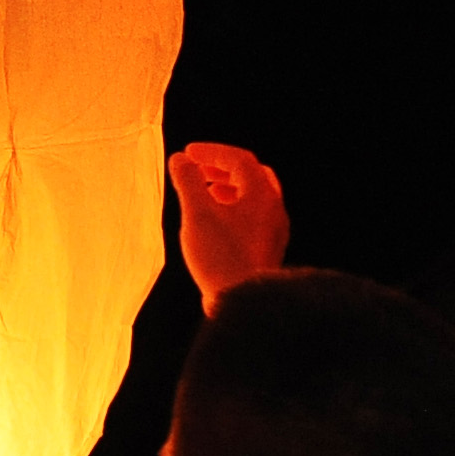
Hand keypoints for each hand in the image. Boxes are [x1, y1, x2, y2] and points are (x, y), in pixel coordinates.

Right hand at [169, 144, 290, 309]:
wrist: (245, 303)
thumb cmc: (221, 256)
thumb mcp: (197, 214)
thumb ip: (187, 182)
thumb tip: (180, 160)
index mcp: (261, 194)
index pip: (239, 159)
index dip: (212, 152)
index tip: (188, 153)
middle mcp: (274, 209)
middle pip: (252, 175)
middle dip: (224, 168)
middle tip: (200, 170)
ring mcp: (274, 230)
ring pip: (255, 197)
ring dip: (229, 188)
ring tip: (207, 193)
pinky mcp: (268, 248)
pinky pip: (255, 216)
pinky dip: (235, 208)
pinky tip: (217, 222)